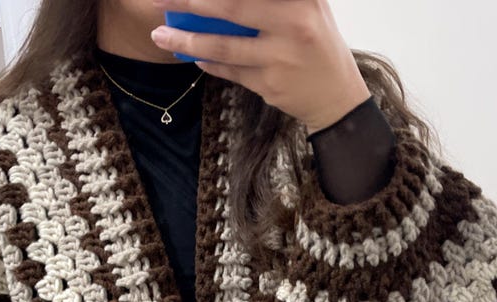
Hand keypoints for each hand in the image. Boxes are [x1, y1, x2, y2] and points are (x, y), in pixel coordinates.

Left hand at [150, 0, 370, 133]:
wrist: (337, 95)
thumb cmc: (316, 43)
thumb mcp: (308, 6)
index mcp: (299, 0)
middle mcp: (292, 25)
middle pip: (230, 8)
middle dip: (188, 1)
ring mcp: (280, 59)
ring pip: (223, 48)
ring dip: (186, 41)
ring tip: (159, 36)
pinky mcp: (269, 86)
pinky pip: (230, 71)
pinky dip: (208, 63)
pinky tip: (191, 57)